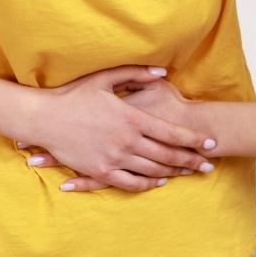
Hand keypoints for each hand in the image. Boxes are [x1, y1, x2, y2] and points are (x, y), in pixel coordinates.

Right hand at [17, 74, 216, 191]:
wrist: (44, 118)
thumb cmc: (74, 95)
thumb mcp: (104, 77)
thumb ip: (136, 73)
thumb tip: (162, 72)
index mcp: (131, 117)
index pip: (171, 132)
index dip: (194, 139)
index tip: (211, 143)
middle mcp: (126, 140)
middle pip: (167, 155)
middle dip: (191, 160)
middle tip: (209, 164)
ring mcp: (114, 158)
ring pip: (152, 170)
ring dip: (174, 172)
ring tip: (189, 173)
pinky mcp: (101, 170)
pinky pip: (131, 183)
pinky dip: (148, 184)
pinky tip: (159, 181)